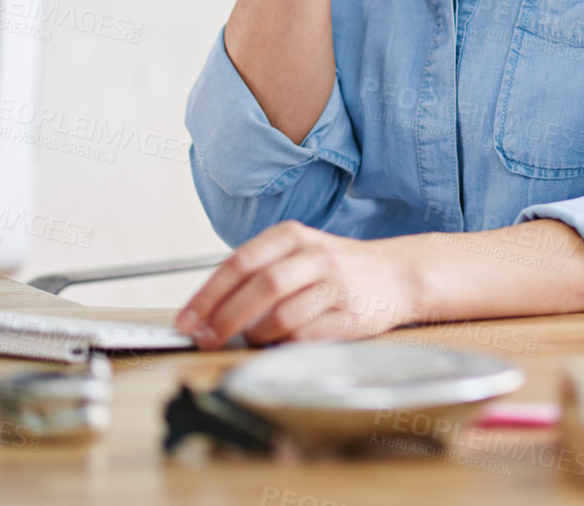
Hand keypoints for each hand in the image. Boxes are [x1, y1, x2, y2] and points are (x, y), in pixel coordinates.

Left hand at [174, 220, 419, 347]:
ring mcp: (335, 285)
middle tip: (206, 340)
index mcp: (292, 236)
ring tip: (251, 340)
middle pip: (259, 288)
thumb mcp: (297, 252)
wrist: (397, 274)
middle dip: (224, 320)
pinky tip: (280, 345)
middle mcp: (314, 255)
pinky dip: (284, 346)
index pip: (239, 263)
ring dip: (256, 335)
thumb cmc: (335, 269)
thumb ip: (257, 272)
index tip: (186, 321)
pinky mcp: (351, 315)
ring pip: (282, 316)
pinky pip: (306, 337)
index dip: (207, 295)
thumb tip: (206, 311)